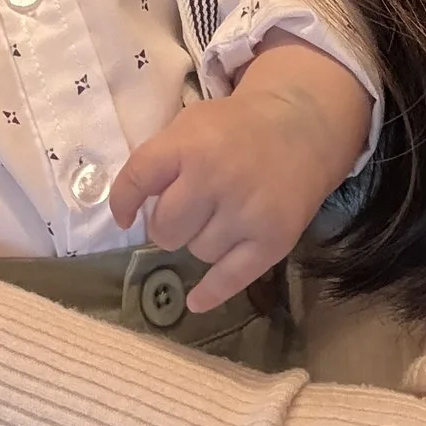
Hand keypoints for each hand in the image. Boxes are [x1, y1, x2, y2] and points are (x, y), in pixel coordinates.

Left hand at [109, 36, 373, 312]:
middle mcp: (215, 179)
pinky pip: (231, 278)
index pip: (137, 179)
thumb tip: (129, 211)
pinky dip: (211, 293)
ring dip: (200, 241)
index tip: (124, 217)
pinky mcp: (273, 239)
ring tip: (221, 218)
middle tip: (187, 211)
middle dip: (169, 225)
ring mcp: (246, 212)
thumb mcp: (190, 124)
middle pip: (166, 229)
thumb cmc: (234, 130)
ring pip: (198, 253)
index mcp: (189, 145)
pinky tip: (196, 301)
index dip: (124, 202)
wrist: (301, 126)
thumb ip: (160, 161)